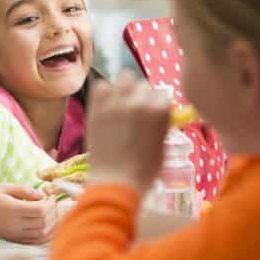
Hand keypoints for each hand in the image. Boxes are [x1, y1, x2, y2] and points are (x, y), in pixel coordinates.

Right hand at [0, 184, 57, 243]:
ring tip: (51, 213)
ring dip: (52, 224)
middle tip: (52, 203)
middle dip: (53, 212)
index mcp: (12, 209)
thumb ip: (25, 190)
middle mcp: (14, 224)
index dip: (50, 203)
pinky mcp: (15, 240)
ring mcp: (15, 235)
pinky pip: (36, 241)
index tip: (51, 196)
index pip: (40, 210)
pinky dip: (46, 235)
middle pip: (43, 222)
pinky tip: (48, 226)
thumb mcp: (4, 187)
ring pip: (42, 233)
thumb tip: (42, 196)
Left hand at [86, 70, 170, 194]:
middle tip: (136, 110)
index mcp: (159, 111)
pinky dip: (104, 92)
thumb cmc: (143, 171)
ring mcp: (116, 103)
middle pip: (143, 84)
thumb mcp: (162, 146)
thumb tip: (157, 113)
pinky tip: (106, 105)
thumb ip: (161, 124)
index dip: (157, 105)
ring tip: (121, 103)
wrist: (115, 181)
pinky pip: (101, 85)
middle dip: (142, 95)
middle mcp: (138, 102)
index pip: (162, 95)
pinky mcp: (96, 108)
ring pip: (124, 78)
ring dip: (124, 88)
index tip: (152, 114)